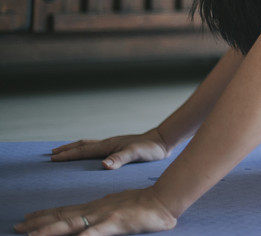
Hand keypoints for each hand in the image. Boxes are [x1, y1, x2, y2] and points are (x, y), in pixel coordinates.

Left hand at [14, 187, 176, 234]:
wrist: (164, 199)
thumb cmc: (145, 206)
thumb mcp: (119, 208)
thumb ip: (105, 215)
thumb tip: (93, 222)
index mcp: (97, 206)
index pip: (66, 210)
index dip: (46, 215)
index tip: (28, 219)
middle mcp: (95, 209)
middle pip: (62, 216)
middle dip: (38, 222)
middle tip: (17, 226)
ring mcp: (104, 216)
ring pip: (72, 224)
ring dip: (50, 230)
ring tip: (31, 235)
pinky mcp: (115, 223)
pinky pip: (95, 233)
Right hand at [50, 129, 170, 169]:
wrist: (162, 141)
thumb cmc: (150, 148)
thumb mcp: (136, 154)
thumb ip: (120, 159)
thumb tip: (103, 165)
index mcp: (109, 145)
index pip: (83, 151)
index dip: (68, 155)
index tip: (52, 159)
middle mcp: (108, 143)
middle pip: (83, 145)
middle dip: (67, 150)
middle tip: (52, 154)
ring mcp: (113, 144)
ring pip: (89, 145)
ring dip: (75, 148)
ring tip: (65, 151)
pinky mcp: (118, 147)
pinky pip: (97, 148)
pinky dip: (87, 150)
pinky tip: (89, 155)